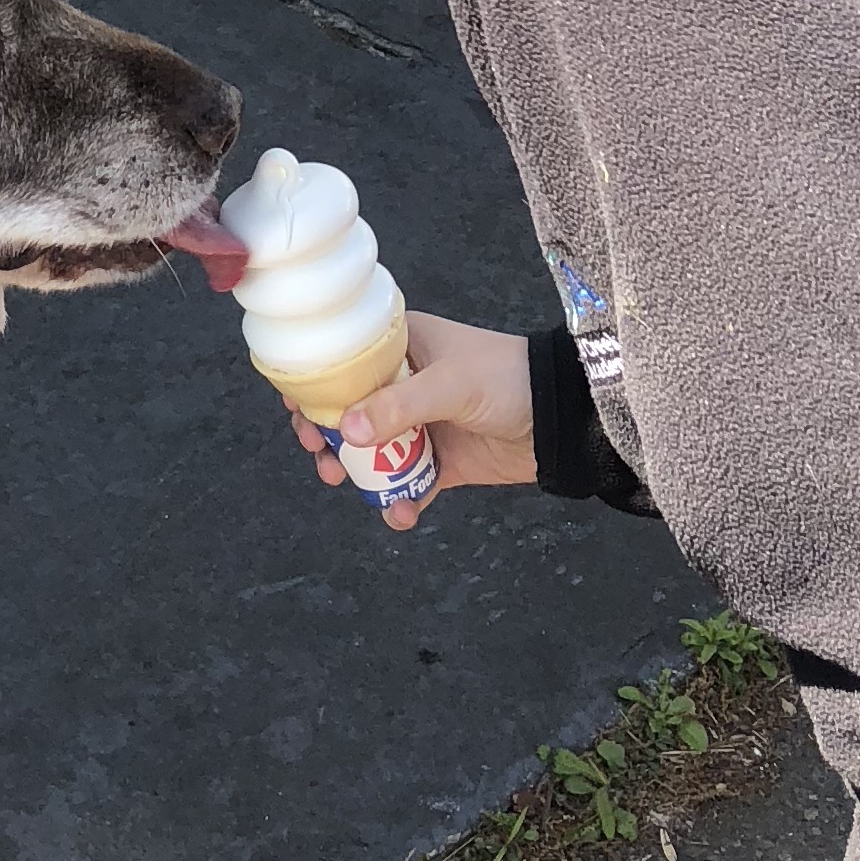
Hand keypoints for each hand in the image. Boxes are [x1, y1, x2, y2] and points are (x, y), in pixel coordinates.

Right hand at [286, 311, 535, 531]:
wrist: (561, 417)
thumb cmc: (506, 378)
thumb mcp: (450, 382)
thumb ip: (397, 407)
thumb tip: (344, 433)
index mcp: (401, 347)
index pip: (344, 361)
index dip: (316, 385)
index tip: (297, 411)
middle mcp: (403, 384)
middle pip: (347, 412)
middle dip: (325, 436)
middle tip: (318, 454)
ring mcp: (420, 426)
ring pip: (371, 453)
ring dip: (355, 473)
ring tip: (345, 485)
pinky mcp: (440, 463)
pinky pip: (407, 485)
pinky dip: (397, 501)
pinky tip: (399, 513)